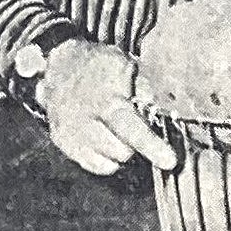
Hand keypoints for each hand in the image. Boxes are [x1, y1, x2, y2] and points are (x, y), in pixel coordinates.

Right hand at [37, 38, 176, 175]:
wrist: (61, 66)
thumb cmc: (100, 65)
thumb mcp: (127, 66)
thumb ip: (146, 90)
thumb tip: (166, 110)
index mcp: (105, 99)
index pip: (130, 128)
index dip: (151, 146)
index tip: (169, 161)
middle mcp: (84, 120)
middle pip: (122, 152)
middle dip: (136, 143)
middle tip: (135, 122)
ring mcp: (70, 135)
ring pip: (109, 164)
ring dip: (120, 151)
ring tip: (117, 128)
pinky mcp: (63, 144)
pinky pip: (94, 165)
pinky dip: (104, 157)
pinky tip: (104, 136)